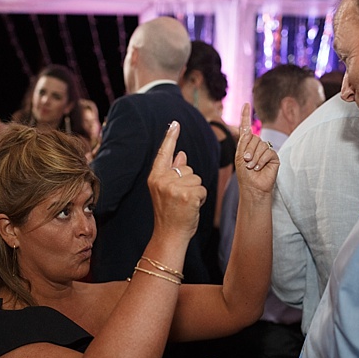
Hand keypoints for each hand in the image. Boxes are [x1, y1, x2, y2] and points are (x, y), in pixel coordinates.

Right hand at [147, 121, 205, 239]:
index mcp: (155, 177)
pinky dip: (201, 198)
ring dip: (196, 191)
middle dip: (190, 182)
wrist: (169, 234)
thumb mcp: (167, 190)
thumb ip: (173, 171)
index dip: (171, 137)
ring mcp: (174, 187)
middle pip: (187, 168)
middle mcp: (162, 179)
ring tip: (186, 204)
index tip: (175, 123)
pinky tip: (192, 207)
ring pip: (197, 178)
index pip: (164, 153)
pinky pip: (202, 188)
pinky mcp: (187, 194)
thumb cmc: (170, 213)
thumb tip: (181, 153)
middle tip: (181, 199)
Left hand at [232, 103, 278, 195]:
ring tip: (252, 167)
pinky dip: (261, 160)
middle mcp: (257, 145)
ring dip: (254, 157)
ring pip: (260, 145)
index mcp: (247, 144)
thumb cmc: (245, 174)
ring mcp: (266, 150)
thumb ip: (243, 142)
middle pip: (253, 137)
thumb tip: (249, 131)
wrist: (253, 187)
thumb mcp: (239, 156)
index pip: (246, 127)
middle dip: (248, 150)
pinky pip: (268, 152)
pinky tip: (259, 167)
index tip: (246, 105)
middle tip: (246, 161)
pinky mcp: (274, 156)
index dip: (246, 116)